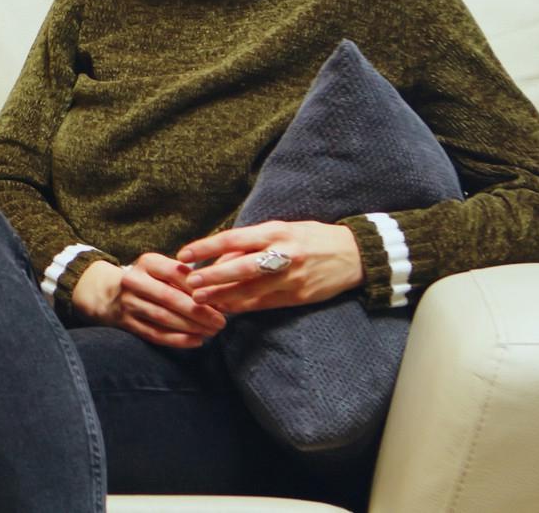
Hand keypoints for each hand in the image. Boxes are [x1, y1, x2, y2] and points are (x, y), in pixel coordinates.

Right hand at [72, 254, 226, 348]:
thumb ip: (185, 276)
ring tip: (212, 332)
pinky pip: (155, 334)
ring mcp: (129, 303)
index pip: (175, 272)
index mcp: (147, 263)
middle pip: (169, 297)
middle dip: (198, 311)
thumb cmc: (149, 279)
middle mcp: (134, 281)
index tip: (219, 299)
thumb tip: (217, 294)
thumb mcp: (161, 267)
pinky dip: (178, 340)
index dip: (198, 287)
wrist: (109, 293)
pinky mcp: (127, 323)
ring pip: (163, 318)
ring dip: (191, 327)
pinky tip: (196, 341)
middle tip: (221, 322)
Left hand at [178, 220, 361, 313]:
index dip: (206, 247)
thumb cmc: (311, 237)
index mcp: (275, 232)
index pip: (233, 239)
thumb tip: (218, 257)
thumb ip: (251, 242)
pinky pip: (265, 304)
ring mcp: (292, 278)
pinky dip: (244, 307)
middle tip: (190, 284)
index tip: (184, 254)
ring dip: (223, 297)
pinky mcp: (298, 297)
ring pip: (250, 290)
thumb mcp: (281, 229)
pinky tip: (227, 309)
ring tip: (201, 301)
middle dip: (212, 277)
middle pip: (240, 267)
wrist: (354, 255)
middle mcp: (283, 254)